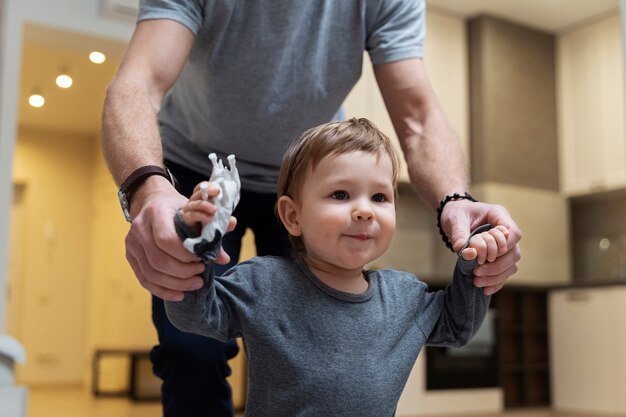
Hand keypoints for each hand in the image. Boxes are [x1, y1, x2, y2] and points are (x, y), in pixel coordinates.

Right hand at [125, 179, 234, 300]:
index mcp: (156, 212)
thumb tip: (224, 259)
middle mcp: (139, 227)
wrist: (154, 202)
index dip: (185, 255)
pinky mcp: (130, 256)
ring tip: (194, 284)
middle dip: (182, 273)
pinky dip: (162, 290)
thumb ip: (210, 233)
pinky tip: (179, 294)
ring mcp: (131, 243)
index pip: (166, 240)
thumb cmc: (179, 208)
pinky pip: (144, 279)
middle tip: (200, 275)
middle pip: (158, 260)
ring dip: (175, 284)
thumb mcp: (196, 214)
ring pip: (151, 273)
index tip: (201, 260)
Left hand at [441, 200, 521, 294]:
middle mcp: (505, 232)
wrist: (454, 217)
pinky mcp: (499, 258)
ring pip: (511, 265)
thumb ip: (460, 235)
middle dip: (496, 266)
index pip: (513, 233)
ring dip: (496, 276)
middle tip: (476, 272)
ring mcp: (505, 246)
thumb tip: (467, 254)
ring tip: (476, 282)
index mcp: (498, 216)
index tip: (488, 256)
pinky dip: (496, 282)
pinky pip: (504, 272)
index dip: (505, 246)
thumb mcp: (455, 221)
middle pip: (514, 252)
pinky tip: (485, 290)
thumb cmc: (457, 215)